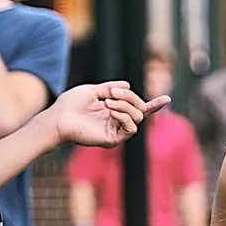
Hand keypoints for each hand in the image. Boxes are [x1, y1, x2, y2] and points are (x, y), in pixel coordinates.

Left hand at [49, 81, 168, 148]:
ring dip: (126, 106)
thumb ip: (110, 88)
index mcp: (113, 110)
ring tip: (108, 102)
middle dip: (130, 97)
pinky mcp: (112, 140)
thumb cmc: (71, 104)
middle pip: (140, 110)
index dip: (154, 105)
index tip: (167, 98)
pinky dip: (124, 116)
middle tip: (112, 93)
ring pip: (137, 118)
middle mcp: (116, 122)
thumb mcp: (92, 90)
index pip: (138, 109)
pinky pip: (130, 128)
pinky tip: (110, 111)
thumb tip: (128, 85)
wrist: (58, 118)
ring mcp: (115, 131)